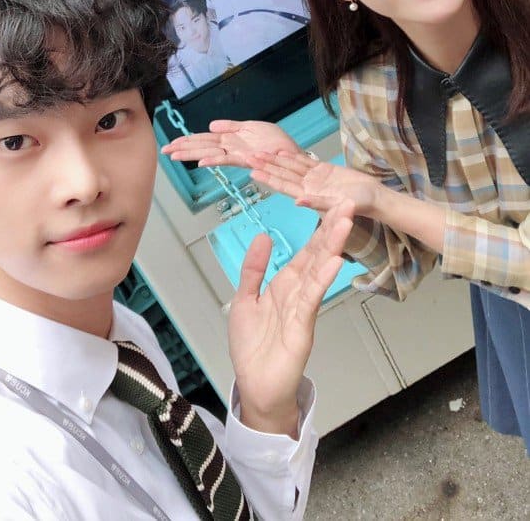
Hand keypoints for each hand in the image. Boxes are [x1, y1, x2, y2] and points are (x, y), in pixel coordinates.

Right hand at [161, 119, 299, 167]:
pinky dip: (214, 160)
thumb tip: (210, 125)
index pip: (204, 139)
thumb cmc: (276, 142)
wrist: (292, 153)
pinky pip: (227, 159)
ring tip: (175, 155)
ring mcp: (236, 154)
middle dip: (183, 148)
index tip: (172, 143)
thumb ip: (231, 126)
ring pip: (209, 153)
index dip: (187, 140)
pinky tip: (201, 162)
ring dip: (192, 154)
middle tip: (164, 151)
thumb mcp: (251, 127)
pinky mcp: (246, 159)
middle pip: (202, 146)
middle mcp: (230, 147)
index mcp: (230, 139)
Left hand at [228, 200, 352, 436]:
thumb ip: (253, 269)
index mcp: (285, 285)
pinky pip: (312, 298)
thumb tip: (263, 237)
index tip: (332, 206)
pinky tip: (333, 261)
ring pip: (318, 271)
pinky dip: (321, 279)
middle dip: (331, 230)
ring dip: (331, 246)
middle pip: (317, 256)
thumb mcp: (244, 300)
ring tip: (344, 222)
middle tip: (348, 204)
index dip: (318, 229)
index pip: (306, 252)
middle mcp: (298, 293)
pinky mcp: (302, 326)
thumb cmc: (252, 348)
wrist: (256, 387)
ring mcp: (302, 308)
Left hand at [249, 151, 380, 216]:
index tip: (252, 172)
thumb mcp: (339, 206)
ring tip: (260, 151)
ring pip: (291, 167)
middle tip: (248, 156)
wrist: (374, 197)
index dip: (268, 179)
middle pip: (282, 174)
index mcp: (308, 196)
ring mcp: (314, 178)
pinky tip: (280, 151)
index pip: (283, 186)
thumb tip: (298, 202)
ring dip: (275, 159)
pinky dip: (292, 156)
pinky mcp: (323, 170)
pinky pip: (305, 161)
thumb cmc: (358, 205)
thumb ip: (319, 203)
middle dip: (266, 165)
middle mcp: (308, 187)